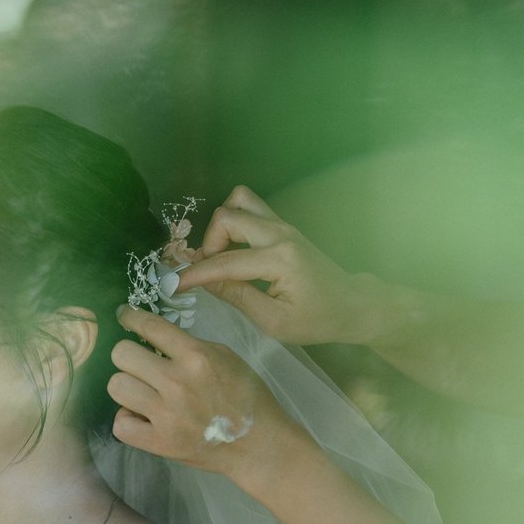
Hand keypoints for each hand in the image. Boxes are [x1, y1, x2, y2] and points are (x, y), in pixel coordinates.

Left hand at [109, 305, 289, 475]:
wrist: (259, 444)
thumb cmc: (247, 396)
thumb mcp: (226, 356)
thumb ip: (191, 345)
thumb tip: (157, 340)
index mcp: (196, 356)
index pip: (149, 326)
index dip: (129, 317)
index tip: (124, 316)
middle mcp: (176, 382)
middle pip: (122, 354)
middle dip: (129, 356)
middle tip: (140, 365)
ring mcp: (166, 414)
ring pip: (116, 386)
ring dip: (127, 387)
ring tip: (143, 393)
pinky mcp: (159, 442)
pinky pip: (120, 425)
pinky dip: (128, 420)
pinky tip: (143, 418)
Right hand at [173, 188, 382, 346]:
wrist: (350, 305)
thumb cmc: (315, 320)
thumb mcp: (273, 321)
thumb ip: (236, 297)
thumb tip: (204, 282)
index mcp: (279, 261)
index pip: (225, 262)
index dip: (194, 274)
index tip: (172, 284)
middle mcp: (280, 234)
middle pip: (228, 217)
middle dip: (208, 244)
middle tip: (208, 272)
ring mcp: (283, 225)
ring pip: (239, 201)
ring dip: (222, 227)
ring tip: (222, 256)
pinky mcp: (283, 225)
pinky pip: (250, 207)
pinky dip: (234, 223)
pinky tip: (234, 249)